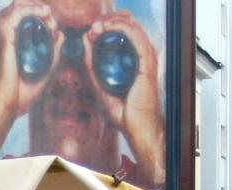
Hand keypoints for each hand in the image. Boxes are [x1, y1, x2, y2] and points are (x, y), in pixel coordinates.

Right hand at [0, 0, 56, 144]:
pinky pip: (15, 15)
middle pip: (17, 9)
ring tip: (49, 14)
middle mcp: (4, 39)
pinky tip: (44, 13)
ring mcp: (3, 38)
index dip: (38, 16)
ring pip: (16, 7)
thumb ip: (53, 53)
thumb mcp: (45, 70)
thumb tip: (60, 35)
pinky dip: (30, 9)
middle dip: (37, 8)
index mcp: (10, 46)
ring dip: (35, 7)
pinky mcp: (4, 39)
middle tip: (51, 17)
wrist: (9, 107)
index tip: (54, 28)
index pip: (20, 19)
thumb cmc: (20, 96)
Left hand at [83, 12, 164, 185]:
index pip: (124, 30)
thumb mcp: (99, 86)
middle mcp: (142, 54)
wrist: (136, 128)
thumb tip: (84, 43)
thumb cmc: (123, 112)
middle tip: (92, 26)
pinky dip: (119, 28)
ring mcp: (146, 56)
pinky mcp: (147, 62)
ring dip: (111, 22)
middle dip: (108, 20)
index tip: (90, 30)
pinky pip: (135, 36)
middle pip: (128, 23)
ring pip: (131, 25)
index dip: (107, 24)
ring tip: (95, 27)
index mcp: (133, 58)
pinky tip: (106, 30)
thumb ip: (91, 66)